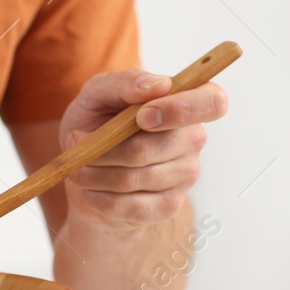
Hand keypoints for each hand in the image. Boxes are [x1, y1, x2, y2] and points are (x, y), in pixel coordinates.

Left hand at [57, 70, 226, 229]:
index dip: (180, 109)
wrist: (83, 172)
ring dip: (91, 173)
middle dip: (102, 148)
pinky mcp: (168, 207)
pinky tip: (89, 188)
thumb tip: (159, 85)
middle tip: (76, 141)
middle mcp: (193, 140)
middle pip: (150, 148)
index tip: (142, 116)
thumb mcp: (99, 94)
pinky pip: (126, 206)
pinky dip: (95, 197)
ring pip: (131, 178)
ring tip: (77, 166)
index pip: (212, 101)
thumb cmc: (97, 123)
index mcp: (186, 103)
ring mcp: (185, 176)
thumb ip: (126, 82)